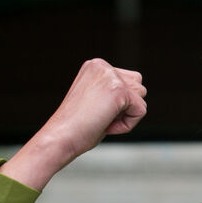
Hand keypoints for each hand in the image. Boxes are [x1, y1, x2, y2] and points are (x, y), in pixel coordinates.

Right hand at [1, 59, 147, 189]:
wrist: (60, 137)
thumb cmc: (76, 126)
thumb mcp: (96, 100)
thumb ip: (114, 91)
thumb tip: (140, 90)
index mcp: (96, 66)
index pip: (128, 82)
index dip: (118, 105)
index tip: (95, 112)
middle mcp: (102, 66)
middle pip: (138, 86)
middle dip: (125, 107)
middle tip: (99, 116)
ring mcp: (110, 75)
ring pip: (140, 98)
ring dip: (126, 115)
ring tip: (102, 119)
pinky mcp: (118, 90)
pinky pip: (140, 110)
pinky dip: (127, 125)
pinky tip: (107, 126)